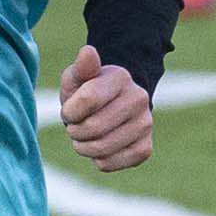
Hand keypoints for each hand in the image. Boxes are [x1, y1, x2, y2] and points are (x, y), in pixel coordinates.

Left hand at [58, 44, 153, 170]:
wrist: (111, 109)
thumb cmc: (86, 92)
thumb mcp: (77, 77)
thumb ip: (81, 67)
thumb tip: (87, 52)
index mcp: (121, 77)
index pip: (87, 100)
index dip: (70, 111)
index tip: (69, 111)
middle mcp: (139, 99)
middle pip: (93, 127)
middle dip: (75, 131)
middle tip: (76, 126)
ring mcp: (145, 124)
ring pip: (101, 148)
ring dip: (83, 147)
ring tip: (85, 138)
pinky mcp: (145, 148)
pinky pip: (110, 163)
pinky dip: (98, 160)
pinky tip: (100, 149)